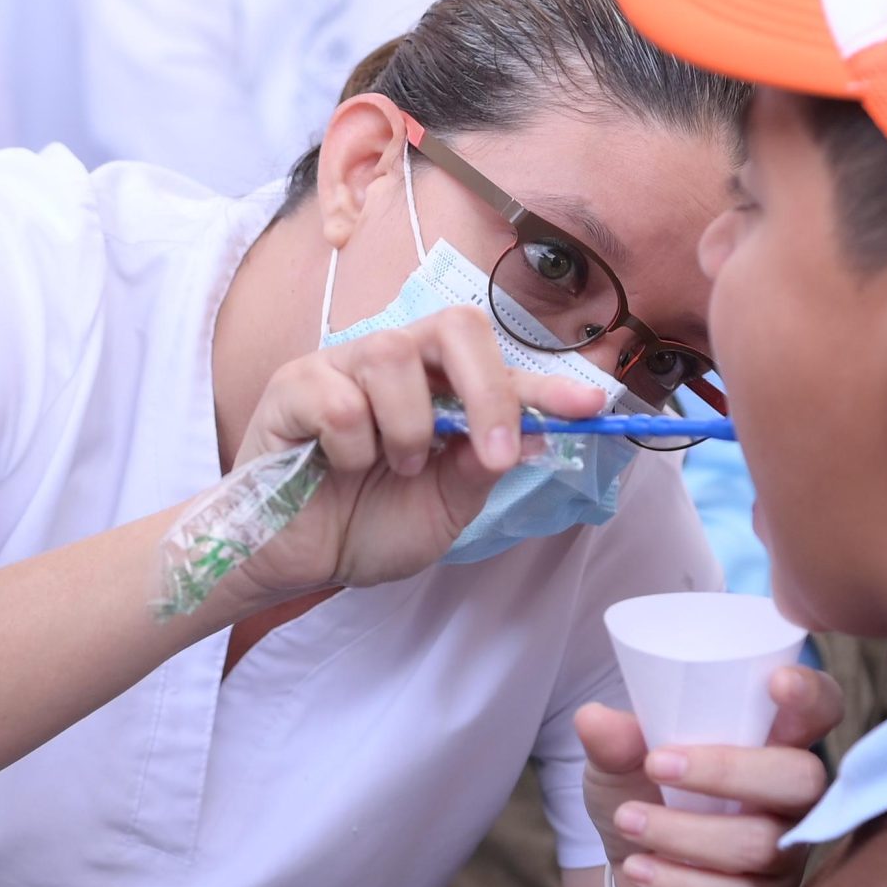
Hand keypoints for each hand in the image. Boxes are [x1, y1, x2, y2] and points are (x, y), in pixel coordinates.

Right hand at [225, 307, 602, 601]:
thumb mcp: (444, 507)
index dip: (548, 383)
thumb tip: (540, 434)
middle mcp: (394, 360)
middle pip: (454, 326)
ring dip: (407, 430)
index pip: (500, 365)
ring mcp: (342, 365)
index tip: (593, 406)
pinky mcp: (293, 384)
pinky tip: (339, 467)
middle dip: (486, 390)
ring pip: (392, 357)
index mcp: (436, 384)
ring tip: (394, 469)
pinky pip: (339, 402)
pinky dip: (351, 449)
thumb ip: (483, 467)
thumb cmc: (366, 526)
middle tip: (490, 454)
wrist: (295, 561)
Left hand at [574, 666, 841, 886]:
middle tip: (657, 765)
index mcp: (776, 741)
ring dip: (684, 833)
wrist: (639, 871)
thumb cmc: (648, 795)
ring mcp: (786, 851)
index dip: (811, 695)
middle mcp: (795, 795)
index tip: (776, 683)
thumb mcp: (622, 763)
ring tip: (627, 820)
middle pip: (803, 779)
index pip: (820, 709)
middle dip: (729, 771)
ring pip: (759, 844)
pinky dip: (678, 883)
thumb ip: (616, 741)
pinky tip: (637, 868)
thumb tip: (593, 719)